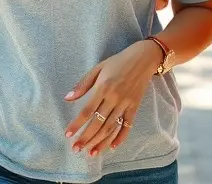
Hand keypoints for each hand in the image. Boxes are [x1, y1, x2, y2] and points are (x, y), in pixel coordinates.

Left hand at [63, 41, 161, 156]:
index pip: (87, 111)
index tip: (68, 135)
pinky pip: (127, 125)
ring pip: (112, 127)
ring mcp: (126, 104)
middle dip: (86, 138)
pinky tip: (113, 147)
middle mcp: (114, 98)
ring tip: (91, 153)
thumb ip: (83, 84)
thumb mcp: (98, 68)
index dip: (77, 124)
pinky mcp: (135, 107)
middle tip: (76, 149)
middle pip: (98, 123)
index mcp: (103, 87)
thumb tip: (67, 98)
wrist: (143, 58)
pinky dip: (121, 137)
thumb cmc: (118, 62)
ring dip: (101, 142)